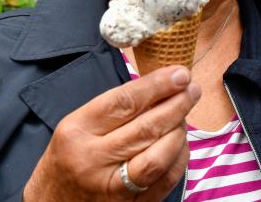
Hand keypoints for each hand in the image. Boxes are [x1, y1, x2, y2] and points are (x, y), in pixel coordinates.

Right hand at [23, 66, 200, 201]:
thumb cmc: (68, 158)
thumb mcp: (78, 127)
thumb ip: (115, 108)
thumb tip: (161, 85)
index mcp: (77, 132)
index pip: (124, 102)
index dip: (157, 85)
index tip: (180, 74)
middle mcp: (92, 160)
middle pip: (146, 128)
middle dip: (176, 105)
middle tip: (192, 90)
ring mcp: (111, 187)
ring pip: (158, 156)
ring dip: (179, 132)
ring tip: (184, 116)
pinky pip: (165, 180)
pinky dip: (179, 158)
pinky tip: (181, 143)